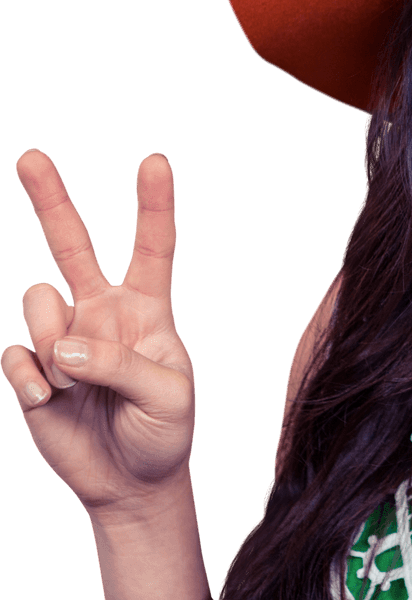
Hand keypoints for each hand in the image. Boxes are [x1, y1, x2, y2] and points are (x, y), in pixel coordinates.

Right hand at [1, 149, 196, 519]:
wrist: (130, 483)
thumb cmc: (163, 432)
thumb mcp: (167, 397)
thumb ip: (121, 364)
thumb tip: (64, 344)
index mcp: (149, 309)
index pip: (153, 249)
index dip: (153, 206)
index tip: (155, 161)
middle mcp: (103, 312)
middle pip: (72, 247)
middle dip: (51, 202)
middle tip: (31, 156)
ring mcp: (64, 338)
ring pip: (39, 304)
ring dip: (55, 345)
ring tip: (77, 385)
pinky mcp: (32, 370)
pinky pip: (14, 356)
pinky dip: (30, 379)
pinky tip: (50, 401)